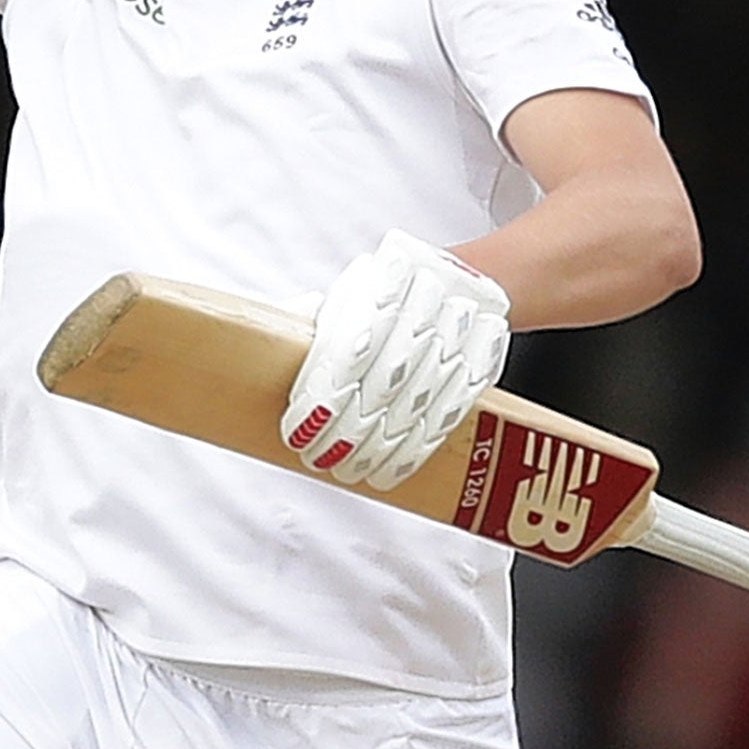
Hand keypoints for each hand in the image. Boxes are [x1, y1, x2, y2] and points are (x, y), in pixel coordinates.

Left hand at [282, 230, 510, 490]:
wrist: (455, 282)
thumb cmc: (389, 292)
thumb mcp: (347, 291)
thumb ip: (310, 318)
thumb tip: (265, 341)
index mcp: (387, 278)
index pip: (349, 349)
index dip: (325, 397)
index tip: (300, 430)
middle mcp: (428, 300)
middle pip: (385, 382)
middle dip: (348, 430)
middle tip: (320, 457)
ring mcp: (462, 330)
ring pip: (418, 403)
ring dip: (379, 447)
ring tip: (350, 470)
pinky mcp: (483, 360)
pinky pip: (450, 414)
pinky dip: (417, 449)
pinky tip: (390, 469)